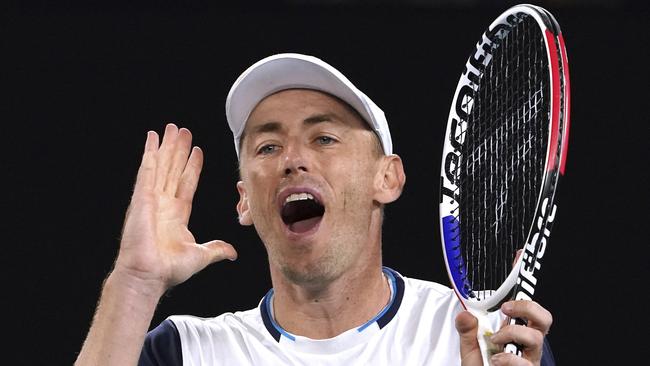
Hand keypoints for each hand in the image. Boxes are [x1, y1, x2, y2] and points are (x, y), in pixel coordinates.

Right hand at [113, 124, 236, 294]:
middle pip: (173, 169)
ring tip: (172, 128)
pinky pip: (147, 170)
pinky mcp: (141, 198)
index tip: (197, 151)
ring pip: (161, 165)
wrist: (149, 275)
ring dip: (166, 146)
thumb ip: (217, 249)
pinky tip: (152, 138)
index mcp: (176, 215)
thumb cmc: (168, 270)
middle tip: (183, 130)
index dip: (192, 166)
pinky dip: (149, 153)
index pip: (187, 183)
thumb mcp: (200, 256)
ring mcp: (151, 199)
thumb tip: (232, 252)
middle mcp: (163, 204)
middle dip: (179, 150)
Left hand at [455, 300, 551, 365]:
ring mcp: (529, 360)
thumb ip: (467, 330)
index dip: (526, 293)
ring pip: (535, 338)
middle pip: (544, 319)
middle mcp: (526, 346)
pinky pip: (525, 363)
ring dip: (511, 334)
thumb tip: (465, 314)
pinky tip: (496, 361)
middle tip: (506, 308)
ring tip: (495, 340)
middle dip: (527, 308)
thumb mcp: (470, 347)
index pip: (528, 311)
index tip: (519, 268)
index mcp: (515, 334)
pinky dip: (508, 360)